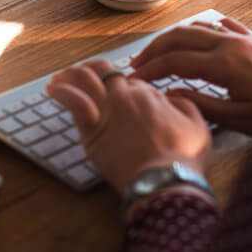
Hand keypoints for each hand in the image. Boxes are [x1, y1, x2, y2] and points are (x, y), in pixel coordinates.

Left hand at [46, 59, 210, 195]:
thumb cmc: (183, 157)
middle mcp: (125, 95)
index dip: (123, 84)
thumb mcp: (198, 125)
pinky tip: (52, 89)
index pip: (128, 80)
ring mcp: (107, 110)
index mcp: (149, 93)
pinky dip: (62, 91)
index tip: (117, 90)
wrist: (164, 181)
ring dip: (71, 75)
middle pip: (104, 73)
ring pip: (84, 81)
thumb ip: (185, 104)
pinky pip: (73, 101)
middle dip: (92, 70)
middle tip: (83, 74)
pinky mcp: (92, 130)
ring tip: (60, 77)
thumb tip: (172, 96)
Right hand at [130, 18, 251, 137]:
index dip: (151, 69)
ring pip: (198, 27)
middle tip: (137, 64)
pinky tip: (197, 36)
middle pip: (180, 36)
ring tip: (159, 52)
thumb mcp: (240, 118)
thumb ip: (202, 105)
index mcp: (224, 63)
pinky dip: (201, 29)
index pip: (175, 61)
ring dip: (174, 37)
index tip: (134, 79)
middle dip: (155, 48)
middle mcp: (231, 43)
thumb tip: (171, 95)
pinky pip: (220, 25)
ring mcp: (243, 37)